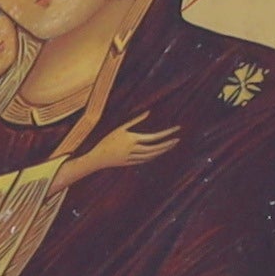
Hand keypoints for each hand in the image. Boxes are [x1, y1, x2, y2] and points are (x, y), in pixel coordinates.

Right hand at [45, 120, 182, 187]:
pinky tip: (159, 153)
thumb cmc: (108, 140)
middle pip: (156, 148)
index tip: (177, 129)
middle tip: (177, 140)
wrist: (97, 158)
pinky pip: (146, 160)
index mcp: (132, 139)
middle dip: (167, 144)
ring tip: (170, 146)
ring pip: (152, 155)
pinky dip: (154, 156)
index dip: (166, 133)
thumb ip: (136, 120)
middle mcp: (134, 149)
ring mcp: (133, 158)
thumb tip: (149, 112)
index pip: (154, 136)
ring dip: (162, 151)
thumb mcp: (120, 128)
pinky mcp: (131, 164)